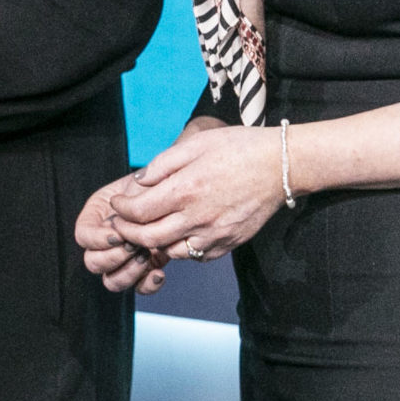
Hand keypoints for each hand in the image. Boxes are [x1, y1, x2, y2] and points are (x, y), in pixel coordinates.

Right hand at [75, 173, 168, 294]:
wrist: (182, 194)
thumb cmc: (160, 182)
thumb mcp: (141, 181)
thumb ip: (129, 195)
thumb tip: (123, 215)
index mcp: (97, 215)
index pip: (83, 236)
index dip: (97, 239)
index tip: (119, 234)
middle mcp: (105, 240)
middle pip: (93, 262)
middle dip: (114, 257)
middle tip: (134, 245)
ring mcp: (124, 258)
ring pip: (111, 281)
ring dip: (128, 272)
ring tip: (147, 256)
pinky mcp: (144, 268)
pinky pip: (138, 287)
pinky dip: (147, 284)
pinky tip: (159, 272)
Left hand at [109, 119, 284, 263]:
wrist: (282, 165)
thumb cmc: (238, 148)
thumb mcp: (195, 144)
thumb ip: (162, 165)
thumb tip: (138, 182)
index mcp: (186, 190)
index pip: (139, 212)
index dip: (122, 210)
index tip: (118, 203)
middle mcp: (198, 217)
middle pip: (148, 238)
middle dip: (128, 232)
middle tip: (122, 223)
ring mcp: (215, 234)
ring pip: (171, 251)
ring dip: (155, 243)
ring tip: (149, 229)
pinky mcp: (230, 243)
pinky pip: (197, 256)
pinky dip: (182, 249)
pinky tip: (179, 233)